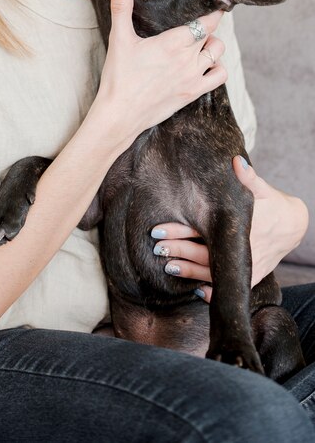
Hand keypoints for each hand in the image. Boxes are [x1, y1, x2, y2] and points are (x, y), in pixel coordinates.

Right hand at [95, 0, 226, 146]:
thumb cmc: (119, 77)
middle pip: (212, 36)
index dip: (213, 13)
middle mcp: (188, 58)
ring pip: (218, 54)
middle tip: (202, 26)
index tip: (216, 7)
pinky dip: (217, 69)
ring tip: (203, 45)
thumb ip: (121, 8)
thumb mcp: (119, 39)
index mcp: (173, 42)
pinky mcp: (193, 93)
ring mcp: (193, 77)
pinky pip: (219, 77)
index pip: (205, 22)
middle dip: (209, 29)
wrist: (120, 114)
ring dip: (214, 47)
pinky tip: (205, 66)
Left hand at [151, 156, 308, 302]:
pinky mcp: (252, 275)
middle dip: (178, 251)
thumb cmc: (272, 203)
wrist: (294, 226)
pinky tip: (196, 291)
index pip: (202, 229)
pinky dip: (212, 292)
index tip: (158, 229)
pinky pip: (229, 287)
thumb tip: (236, 160)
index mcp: (239, 227)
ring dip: (189, 271)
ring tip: (168, 267)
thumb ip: (248, 176)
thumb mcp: (261, 188)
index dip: (179, 230)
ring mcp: (247, 265)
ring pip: (212, 273)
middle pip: (203, 253)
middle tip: (157, 248)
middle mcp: (242, 249)